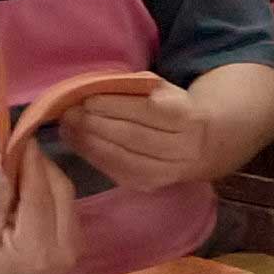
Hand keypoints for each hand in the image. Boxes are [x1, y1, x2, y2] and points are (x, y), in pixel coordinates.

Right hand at [0, 139, 79, 273]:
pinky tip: (26, 191)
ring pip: (66, 194)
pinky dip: (49, 190)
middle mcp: (65, 251)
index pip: (40, 194)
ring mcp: (75, 249)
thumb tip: (3, 159)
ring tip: (15, 174)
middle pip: (60, 190)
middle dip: (39, 165)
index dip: (32, 161)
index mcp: (37, 252)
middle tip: (14, 149)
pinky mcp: (77, 244)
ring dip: (43, 176)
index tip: (21, 134)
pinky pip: (67, 204)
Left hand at [58, 79, 210, 190]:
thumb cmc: (174, 109)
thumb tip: (89, 90)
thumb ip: (134, 89)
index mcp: (186, 116)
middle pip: (133, 136)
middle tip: (69, 113)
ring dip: (90, 143)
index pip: (148, 111)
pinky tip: (79, 144)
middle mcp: (182, 147)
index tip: (87, 98)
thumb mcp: (164, 92)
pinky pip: (119, 172)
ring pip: (124, 158)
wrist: (206, 145)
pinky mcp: (152, 185)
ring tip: (68, 128)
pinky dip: (95, 157)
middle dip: (96, 125)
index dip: (115, 106)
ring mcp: (168, 171)